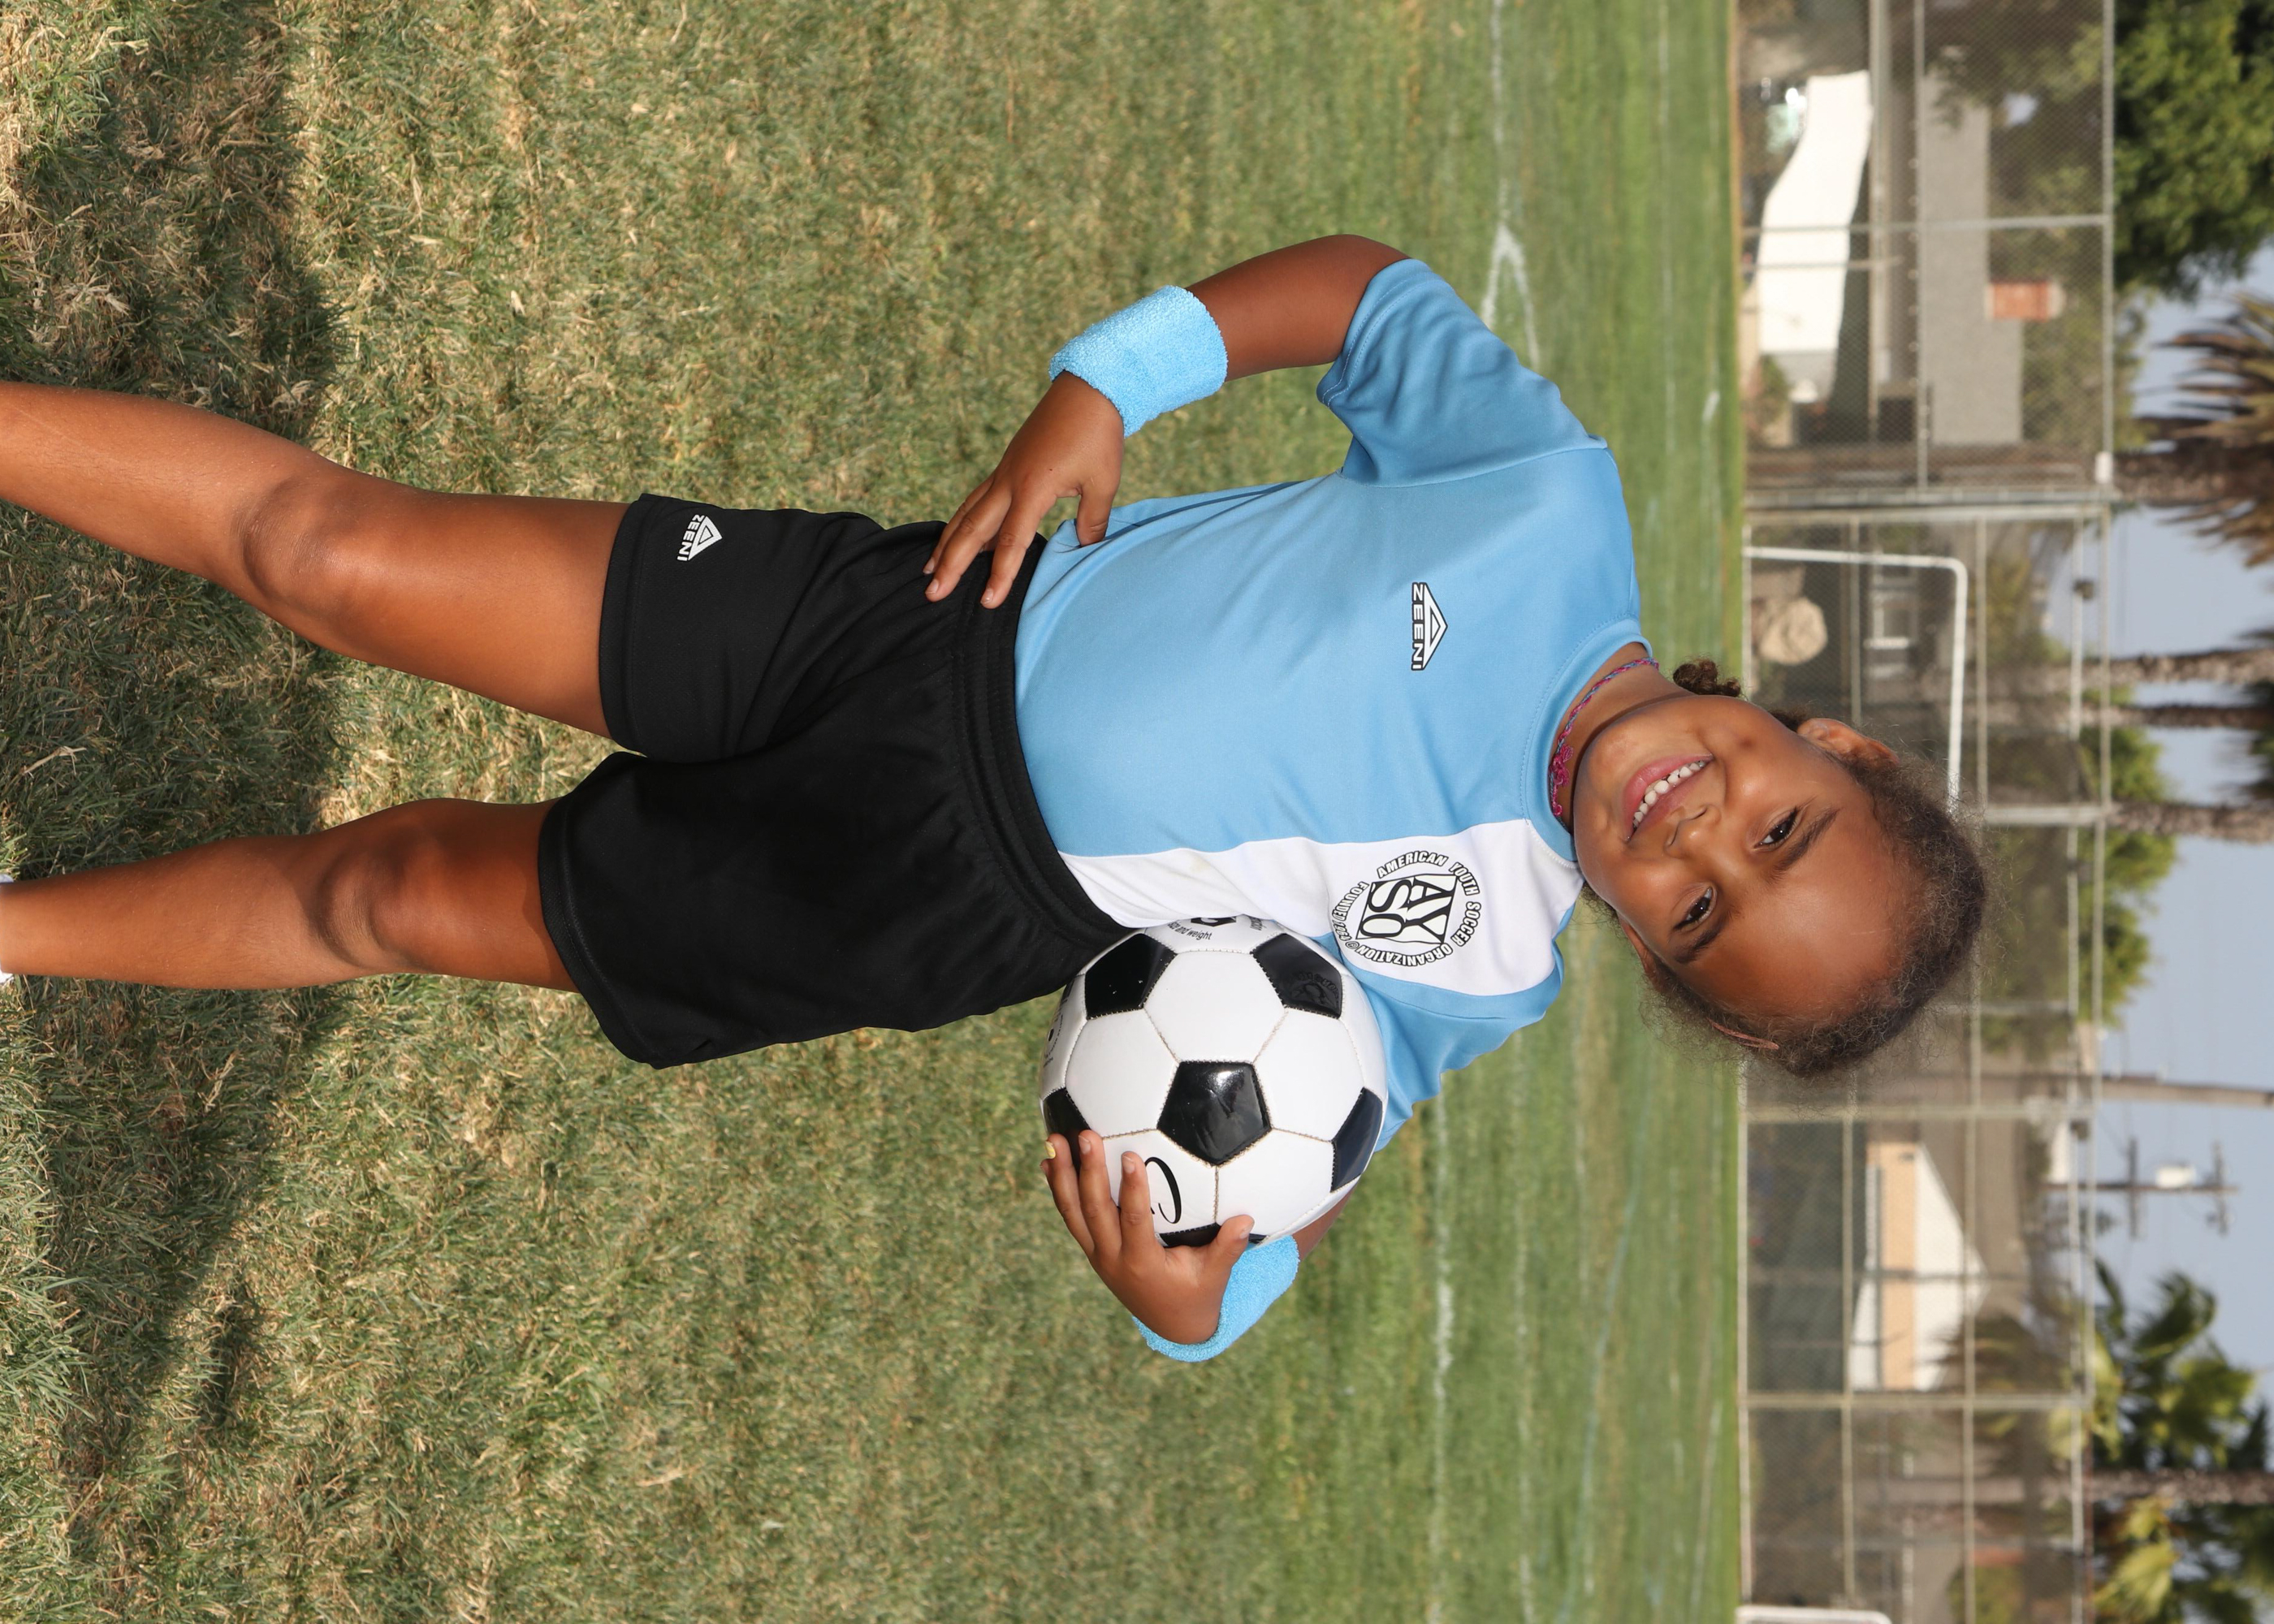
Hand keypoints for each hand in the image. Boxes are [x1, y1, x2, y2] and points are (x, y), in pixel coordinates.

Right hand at [926, 372, 1122, 607]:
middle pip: (971, 529)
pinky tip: (957, 536)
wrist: (1087, 389)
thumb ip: (1091, 521)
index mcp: (1033, 487)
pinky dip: (962, 521)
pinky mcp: (1006, 466)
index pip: (1010, 541)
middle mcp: (1009, 481)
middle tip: (932, 594)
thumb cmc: (1097, 435)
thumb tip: (1084, 549)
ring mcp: (1004, 472)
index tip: (987, 602)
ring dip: (947, 543)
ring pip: (966, 512)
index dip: (999, 574)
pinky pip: (976, 499)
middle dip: (951, 564)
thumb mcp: (1104, 482)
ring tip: (929, 569)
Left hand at [1042, 1131, 1253, 1344]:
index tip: (1130, 1155)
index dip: (1132, 1189)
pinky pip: (1071, 1216)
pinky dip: (1059, 1188)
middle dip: (1088, 1172)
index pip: (1133, 1221)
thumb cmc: (1196, 1293)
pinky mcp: (1091, 1249)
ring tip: (1054, 1140)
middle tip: (1086, 1135)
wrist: (1170, 1324)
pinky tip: (1048, 1160)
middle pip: (1093, 1211)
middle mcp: (1112, 1258)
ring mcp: (1097, 1254)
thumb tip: (1245, 1219)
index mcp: (1142, 1264)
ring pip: (1072, 1213)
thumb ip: (1227, 1248)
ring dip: (1062, 1176)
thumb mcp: (1214, 1275)